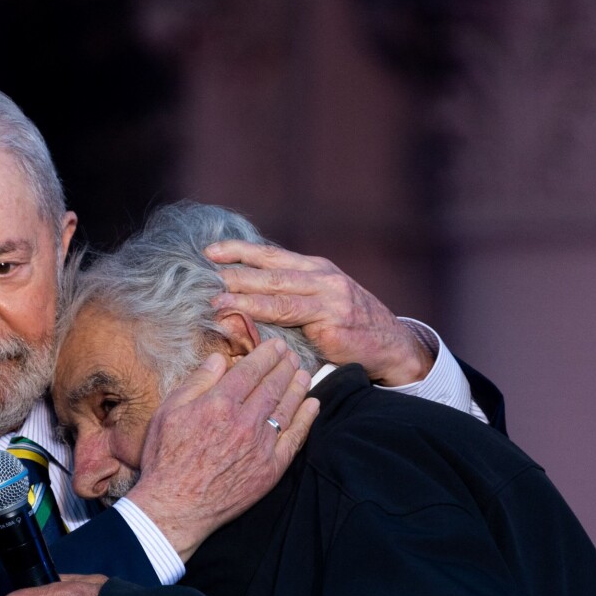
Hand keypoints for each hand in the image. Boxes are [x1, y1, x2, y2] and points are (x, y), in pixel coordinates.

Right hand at [126, 338, 317, 561]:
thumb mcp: (169, 411)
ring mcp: (261, 445)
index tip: (276, 345)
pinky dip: (306, 419)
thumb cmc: (166, 458)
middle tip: (292, 354)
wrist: (175, 506)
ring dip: (298, 386)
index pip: (251, 370)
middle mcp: (245, 421)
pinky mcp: (271, 468)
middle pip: (273, 385)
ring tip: (304, 373)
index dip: (266, 354)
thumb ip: (197, 382)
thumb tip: (220, 358)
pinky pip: (295, 438)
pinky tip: (312, 405)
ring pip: (287, 407)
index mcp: (220, 403)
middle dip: (285, 365)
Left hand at [206, 239, 432, 386]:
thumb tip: (250, 295)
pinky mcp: (331, 326)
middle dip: (235, 272)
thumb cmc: (351, 324)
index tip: (211, 250)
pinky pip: (293, 324)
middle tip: (204, 275)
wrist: (392, 345)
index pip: (272, 254)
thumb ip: (292, 295)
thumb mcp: (323, 300)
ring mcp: (329, 301)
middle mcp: (323, 279)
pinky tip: (247, 325)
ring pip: (279, 295)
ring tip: (217, 301)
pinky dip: (267, 323)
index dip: (241, 250)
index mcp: (317, 268)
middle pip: (271, 271)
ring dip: (244, 297)